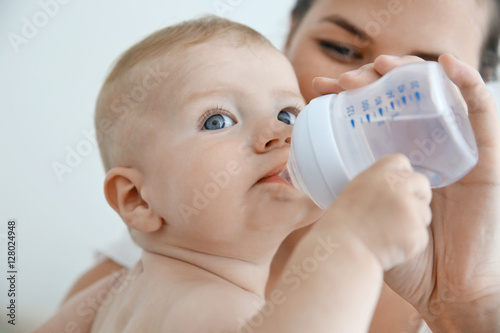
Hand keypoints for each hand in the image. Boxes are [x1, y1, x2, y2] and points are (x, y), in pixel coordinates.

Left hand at [315, 54, 499, 330]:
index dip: (347, 96)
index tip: (319, 90)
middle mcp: (424, 146)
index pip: (371, 113)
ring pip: (436, 96)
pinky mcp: (484, 156)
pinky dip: (467, 82)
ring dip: (411, 72)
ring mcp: (453, 147)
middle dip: (372, 80)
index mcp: (395, 156)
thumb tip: (304, 170)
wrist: (445, 287)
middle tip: (346, 80)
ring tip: (383, 65)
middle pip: (401, 98)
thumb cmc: (403, 252)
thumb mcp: (366, 213)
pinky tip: (444, 64)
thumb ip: (347, 189)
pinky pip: (481, 112)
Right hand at [323, 154, 431, 270]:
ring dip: (412, 223)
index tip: (396, 187)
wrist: (342, 252)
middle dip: (417, 197)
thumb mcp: (354, 193)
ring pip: (424, 212)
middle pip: (422, 183)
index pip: (401, 162)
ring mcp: (408, 209)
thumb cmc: (342, 226)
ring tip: (386, 234)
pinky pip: (421, 236)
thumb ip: (377, 185)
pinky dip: (410, 243)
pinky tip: (389, 246)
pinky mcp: (416, 232)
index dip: (401, 175)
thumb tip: (396, 184)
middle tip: (399, 214)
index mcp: (377, 174)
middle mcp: (396, 186)